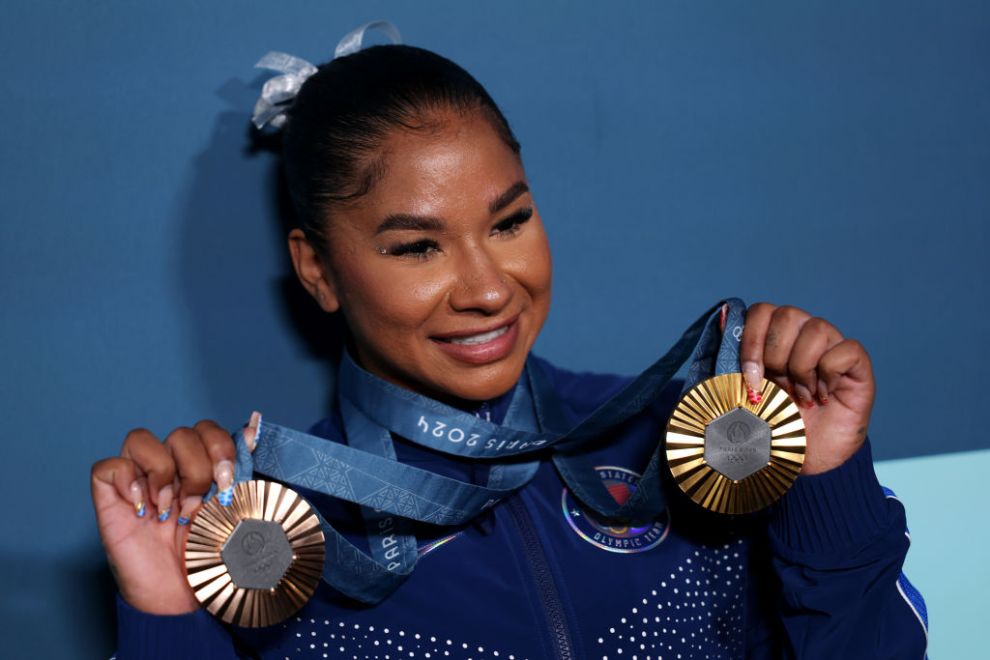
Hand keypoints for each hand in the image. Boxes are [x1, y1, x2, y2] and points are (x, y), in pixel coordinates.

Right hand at [90, 413, 259, 614]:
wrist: (182, 598)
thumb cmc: (208, 556)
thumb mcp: (234, 508)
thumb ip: (242, 468)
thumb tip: (254, 425)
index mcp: (201, 467)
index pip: (207, 429)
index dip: (221, 446)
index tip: (229, 481)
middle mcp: (170, 469)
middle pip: (182, 433)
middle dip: (198, 467)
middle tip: (199, 503)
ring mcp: (138, 481)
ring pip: (142, 439)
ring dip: (164, 472)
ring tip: (170, 509)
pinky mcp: (110, 499)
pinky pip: (108, 466)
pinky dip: (127, 480)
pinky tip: (143, 508)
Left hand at [740, 304, 873, 474]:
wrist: (807, 462)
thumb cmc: (774, 427)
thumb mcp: (743, 396)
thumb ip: (732, 361)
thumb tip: (724, 319)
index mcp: (774, 338)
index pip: (762, 311)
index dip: (752, 341)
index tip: (751, 378)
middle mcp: (804, 335)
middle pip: (788, 314)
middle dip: (776, 356)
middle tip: (780, 388)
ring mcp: (833, 347)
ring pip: (817, 328)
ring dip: (802, 367)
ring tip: (801, 396)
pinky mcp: (858, 366)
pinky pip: (847, 349)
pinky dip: (830, 374)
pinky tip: (823, 396)